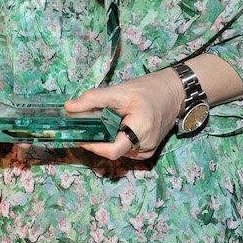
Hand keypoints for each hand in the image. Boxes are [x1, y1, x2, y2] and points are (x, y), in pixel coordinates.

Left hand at [64, 69, 182, 160]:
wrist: (174, 93)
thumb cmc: (148, 90)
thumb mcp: (120, 91)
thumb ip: (93, 99)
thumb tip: (68, 107)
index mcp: (140, 131)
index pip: (112, 150)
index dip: (93, 146)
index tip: (79, 137)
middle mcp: (145, 146)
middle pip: (113, 151)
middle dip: (98, 140)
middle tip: (88, 126)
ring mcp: (147, 151)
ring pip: (119, 151)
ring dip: (108, 140)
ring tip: (107, 122)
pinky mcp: (147, 150)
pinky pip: (126, 150)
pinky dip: (117, 140)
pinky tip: (118, 127)